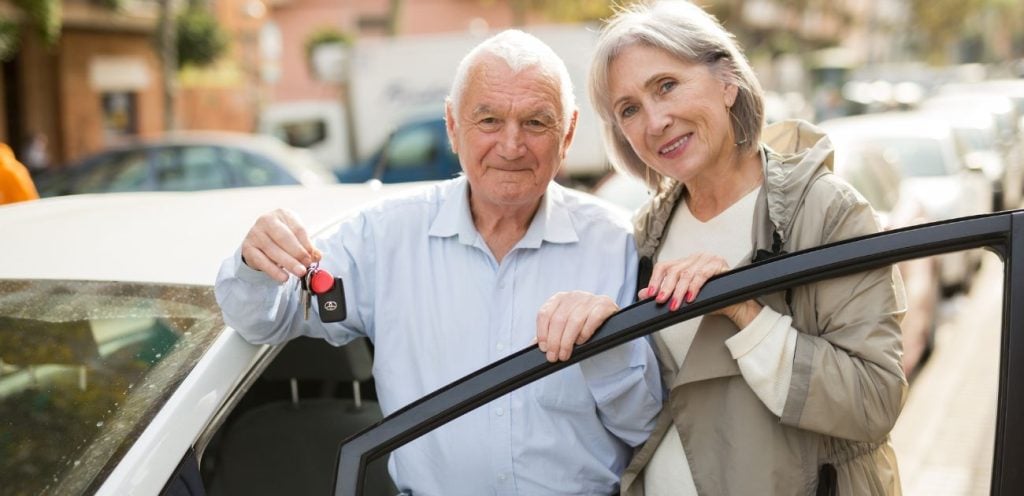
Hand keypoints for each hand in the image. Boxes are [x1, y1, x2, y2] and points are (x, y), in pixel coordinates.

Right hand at [240, 208, 322, 282]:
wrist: (258, 242)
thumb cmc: (281, 238)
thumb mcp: (296, 238)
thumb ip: (307, 247)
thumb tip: (317, 256)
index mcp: (283, 214)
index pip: (297, 229)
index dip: (307, 244)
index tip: (313, 257)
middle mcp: (267, 220)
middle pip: (284, 238)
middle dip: (297, 253)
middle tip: (306, 265)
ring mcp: (255, 233)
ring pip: (273, 250)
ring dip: (288, 263)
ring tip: (299, 272)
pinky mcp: (248, 247)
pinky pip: (262, 261)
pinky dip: (274, 271)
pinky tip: (284, 277)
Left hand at [536, 291, 618, 362]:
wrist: (607, 317)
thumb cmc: (581, 323)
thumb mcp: (563, 325)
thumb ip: (549, 333)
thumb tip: (533, 345)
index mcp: (559, 298)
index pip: (544, 314)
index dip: (542, 333)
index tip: (543, 348)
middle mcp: (573, 296)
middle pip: (558, 319)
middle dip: (554, 341)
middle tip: (553, 357)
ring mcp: (589, 299)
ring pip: (574, 321)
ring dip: (567, 342)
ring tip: (564, 355)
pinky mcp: (604, 304)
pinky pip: (592, 319)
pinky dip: (585, 333)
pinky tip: (581, 342)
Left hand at [641, 253, 760, 327]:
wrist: (734, 304)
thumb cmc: (711, 298)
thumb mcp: (684, 296)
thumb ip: (665, 293)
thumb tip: (643, 294)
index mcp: (685, 262)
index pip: (664, 266)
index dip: (655, 280)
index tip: (650, 294)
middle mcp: (695, 258)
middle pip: (674, 270)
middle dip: (666, 288)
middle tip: (660, 300)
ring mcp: (707, 259)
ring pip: (687, 274)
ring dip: (679, 291)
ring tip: (674, 304)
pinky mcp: (718, 264)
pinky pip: (702, 275)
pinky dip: (694, 287)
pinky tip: (690, 297)